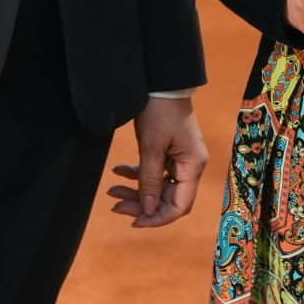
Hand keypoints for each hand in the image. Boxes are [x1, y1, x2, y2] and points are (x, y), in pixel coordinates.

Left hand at [107, 95, 209, 227]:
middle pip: (167, 198)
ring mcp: (180, 158)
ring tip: (111, 189)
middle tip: (115, 205)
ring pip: (158, 186)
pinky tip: (118, 171)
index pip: (179, 206)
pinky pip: (154, 171)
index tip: (134, 222)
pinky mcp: (169, 151)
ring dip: (135, 190)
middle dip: (141, 204)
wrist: (161, 82)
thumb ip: (149, 180)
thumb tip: (146, 211)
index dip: (157, 218)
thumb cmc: (159, 111)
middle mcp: (190, 165)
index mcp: (192, 166)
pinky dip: (136, 174)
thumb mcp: (151, 147)